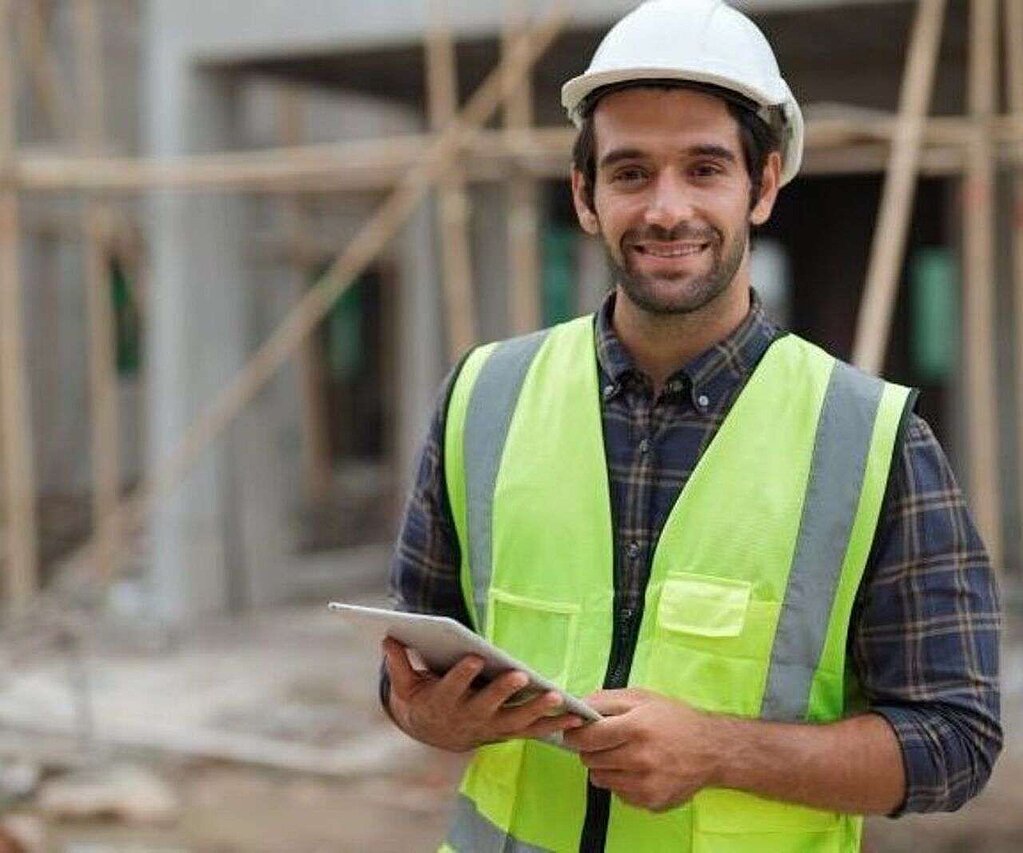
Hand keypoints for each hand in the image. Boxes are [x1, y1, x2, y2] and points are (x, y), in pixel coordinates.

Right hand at [382, 637, 584, 751]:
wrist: (435, 733)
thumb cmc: (423, 698)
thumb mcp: (406, 684)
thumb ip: (399, 663)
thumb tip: (388, 637)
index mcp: (442, 702)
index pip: (452, 687)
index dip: (462, 674)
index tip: (474, 658)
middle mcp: (468, 719)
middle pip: (487, 706)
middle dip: (503, 691)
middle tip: (519, 674)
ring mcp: (490, 728)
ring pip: (515, 722)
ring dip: (536, 711)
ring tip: (556, 697)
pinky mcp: (508, 733)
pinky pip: (533, 732)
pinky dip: (555, 727)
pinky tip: (577, 718)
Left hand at [563, 688, 722, 812]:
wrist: (712, 750)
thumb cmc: (675, 719)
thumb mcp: (642, 697)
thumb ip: (605, 699)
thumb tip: (576, 706)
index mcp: (636, 727)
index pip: (588, 737)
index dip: (575, 734)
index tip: (574, 732)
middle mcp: (640, 758)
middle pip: (590, 759)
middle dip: (591, 749)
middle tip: (604, 742)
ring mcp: (645, 783)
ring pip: (600, 778)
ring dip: (604, 766)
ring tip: (623, 755)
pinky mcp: (650, 801)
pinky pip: (618, 793)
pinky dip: (620, 781)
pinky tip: (637, 770)